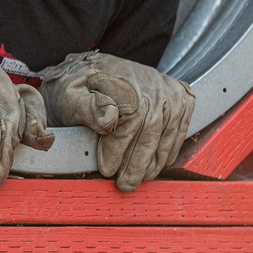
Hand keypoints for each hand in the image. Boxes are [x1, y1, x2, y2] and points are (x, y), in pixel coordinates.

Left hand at [40, 51, 194, 190]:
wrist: (88, 68)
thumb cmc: (77, 88)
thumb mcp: (71, 95)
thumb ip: (87, 107)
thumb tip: (109, 119)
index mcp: (123, 79)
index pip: (129, 120)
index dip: (119, 149)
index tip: (107, 169)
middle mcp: (149, 81)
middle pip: (150, 127)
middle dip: (138, 162)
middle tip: (125, 184)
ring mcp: (166, 87)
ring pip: (167, 129)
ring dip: (155, 160)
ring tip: (140, 178)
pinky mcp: (179, 93)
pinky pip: (181, 124)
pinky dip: (171, 147)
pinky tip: (159, 163)